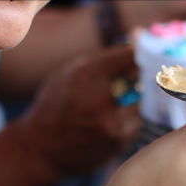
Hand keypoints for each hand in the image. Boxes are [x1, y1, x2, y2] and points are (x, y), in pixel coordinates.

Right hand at [13, 44, 142, 177]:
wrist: (40, 150)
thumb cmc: (56, 104)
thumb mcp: (71, 72)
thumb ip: (107, 57)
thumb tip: (140, 34)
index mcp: (85, 76)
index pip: (131, 56)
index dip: (142, 50)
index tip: (143, 50)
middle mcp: (99, 101)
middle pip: (144, 79)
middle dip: (143, 75)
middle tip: (138, 75)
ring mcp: (112, 126)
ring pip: (144, 102)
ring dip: (138, 98)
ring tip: (115, 101)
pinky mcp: (120, 144)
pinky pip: (139, 122)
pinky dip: (131, 118)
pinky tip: (111, 120)